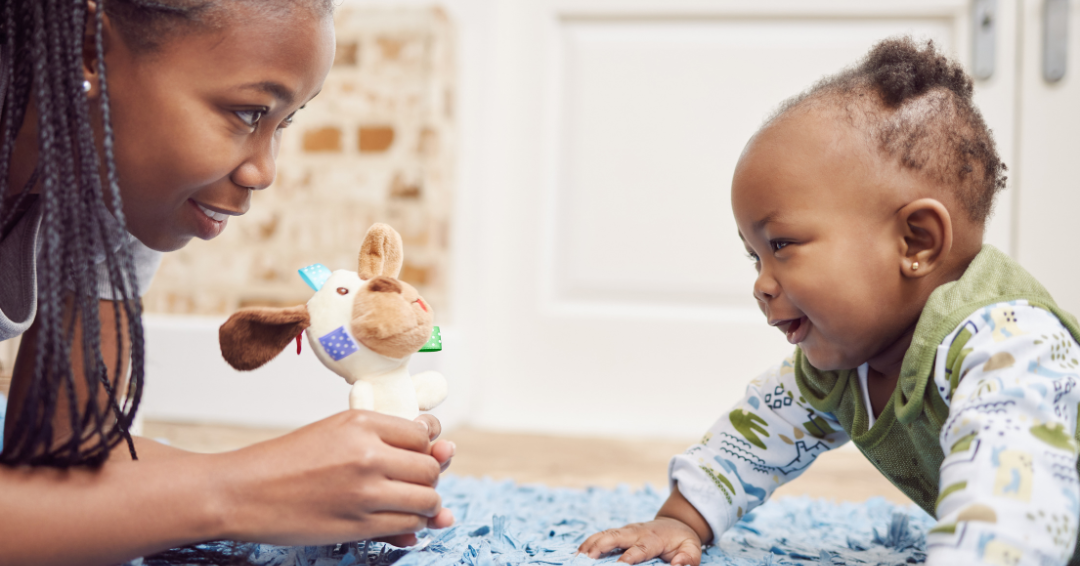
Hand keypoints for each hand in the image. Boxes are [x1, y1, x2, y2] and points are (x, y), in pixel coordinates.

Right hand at [212, 410, 454, 546]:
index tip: (417, 455)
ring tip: (410, 505)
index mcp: (361, 422)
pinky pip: (408, 525)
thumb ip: (386, 439)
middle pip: (430, 467)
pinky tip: (401, 523)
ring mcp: (364, 491)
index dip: (426, 447)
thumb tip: (446, 449)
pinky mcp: (358, 524)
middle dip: (429, 478)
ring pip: (428, 499)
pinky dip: (413, 526)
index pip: (423, 433)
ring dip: (427, 506)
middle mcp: (367, 453)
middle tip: (411, 484)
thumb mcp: (336, 432)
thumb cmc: (287, 461)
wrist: (241, 492)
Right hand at [577, 518, 702, 565]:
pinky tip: (579, 552)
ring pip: (606, 534)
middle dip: (601, 546)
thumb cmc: (682, 540)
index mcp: (653, 539)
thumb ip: (687, 559)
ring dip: (591, 544)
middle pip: (616, 536)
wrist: (676, 523)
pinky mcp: (620, 532)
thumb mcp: (692, 549)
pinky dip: (590, 542)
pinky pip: (603, 535)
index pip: (639, 549)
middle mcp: (637, 532)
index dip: (628, 557)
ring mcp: (627, 530)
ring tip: (578, 556)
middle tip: (588, 558)